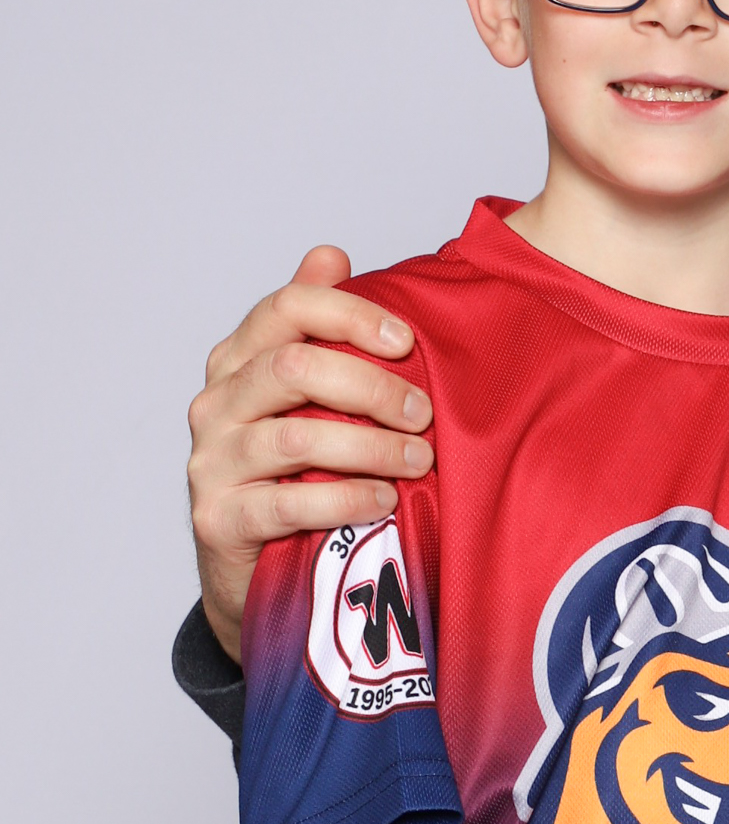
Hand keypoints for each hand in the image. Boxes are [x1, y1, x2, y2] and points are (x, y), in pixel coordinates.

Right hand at [187, 246, 433, 662]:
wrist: (255, 570)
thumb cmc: (295, 471)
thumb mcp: (310, 400)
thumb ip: (319, 330)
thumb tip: (330, 253)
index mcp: (239, 360)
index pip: (287, 307)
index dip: (350, 314)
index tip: (406, 340)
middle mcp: (216, 403)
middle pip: (294, 368)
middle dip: (372, 387)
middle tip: (423, 414)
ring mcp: (210, 462)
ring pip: (294, 437)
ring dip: (370, 447)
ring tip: (419, 461)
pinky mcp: (218, 519)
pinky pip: (286, 503)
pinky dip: (344, 499)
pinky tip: (384, 501)